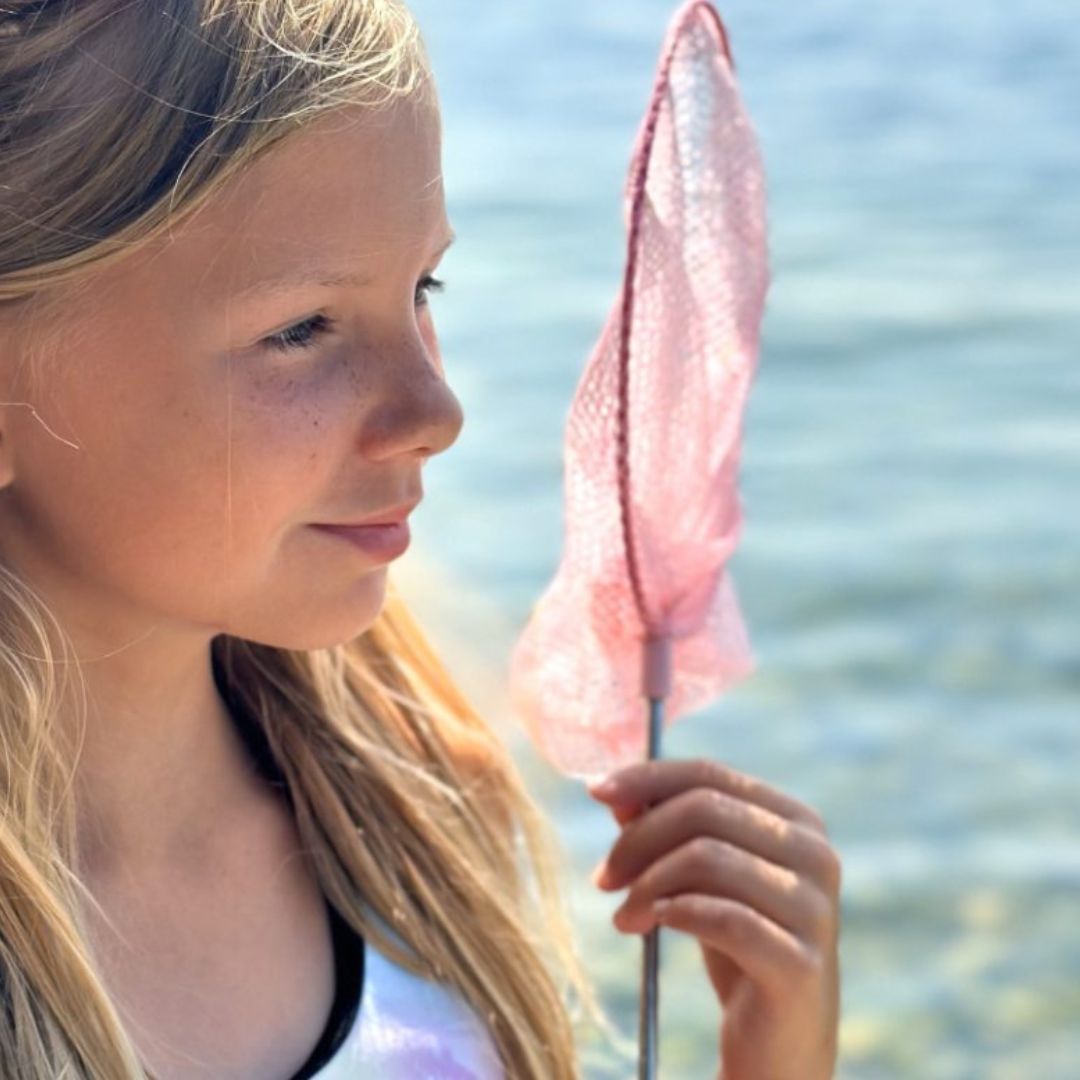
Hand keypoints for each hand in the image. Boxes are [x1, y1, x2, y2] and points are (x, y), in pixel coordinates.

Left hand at [586, 757, 840, 1079]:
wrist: (780, 1046)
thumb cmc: (736, 947)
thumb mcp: (697, 877)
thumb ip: (661, 827)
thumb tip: (610, 790)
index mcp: (796, 821)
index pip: (709, 774)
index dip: (646, 777)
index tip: (595, 792)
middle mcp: (816, 855)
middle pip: (703, 810)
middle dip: (638, 838)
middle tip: (604, 878)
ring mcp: (814, 909)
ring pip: (706, 857)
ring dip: (647, 884)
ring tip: (624, 916)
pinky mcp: (800, 963)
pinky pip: (721, 916)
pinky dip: (673, 913)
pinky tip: (649, 926)